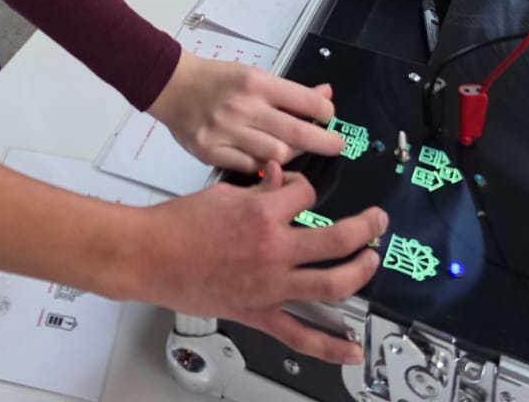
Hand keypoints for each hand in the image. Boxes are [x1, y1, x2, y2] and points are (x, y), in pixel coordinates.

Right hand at [137, 164, 383, 363]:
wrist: (151, 256)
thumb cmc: (179, 223)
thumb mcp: (224, 192)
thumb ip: (260, 190)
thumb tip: (280, 180)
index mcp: (263, 214)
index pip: (306, 194)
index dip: (307, 188)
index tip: (302, 189)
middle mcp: (274, 250)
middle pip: (337, 239)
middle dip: (365, 227)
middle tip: (377, 221)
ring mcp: (270, 287)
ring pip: (331, 285)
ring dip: (360, 271)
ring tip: (372, 260)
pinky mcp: (259, 314)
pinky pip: (301, 336)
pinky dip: (330, 347)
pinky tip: (351, 349)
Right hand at [148, 51, 344, 169]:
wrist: (172, 85)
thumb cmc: (214, 79)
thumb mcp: (253, 74)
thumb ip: (289, 91)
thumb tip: (325, 94)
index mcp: (255, 82)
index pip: (304, 100)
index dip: (325, 111)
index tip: (331, 116)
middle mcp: (243, 107)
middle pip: (296, 133)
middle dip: (324, 142)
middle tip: (336, 145)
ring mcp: (226, 132)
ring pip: (276, 155)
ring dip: (294, 156)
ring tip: (298, 151)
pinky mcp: (212, 152)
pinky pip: (251, 168)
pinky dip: (265, 168)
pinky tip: (270, 162)